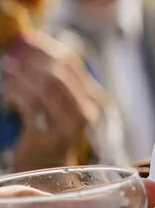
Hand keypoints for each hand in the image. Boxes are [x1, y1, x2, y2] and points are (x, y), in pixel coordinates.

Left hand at [3, 31, 103, 170]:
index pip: (71, 63)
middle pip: (59, 74)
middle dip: (33, 59)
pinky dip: (17, 91)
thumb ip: (53, 79)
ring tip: (7, 66)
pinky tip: (7, 84)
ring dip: (23, 74)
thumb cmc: (50, 131)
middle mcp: (86, 110)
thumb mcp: (60, 103)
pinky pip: (32, 106)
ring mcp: (68, 126)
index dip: (47, 47)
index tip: (26, 38)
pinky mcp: (48, 138)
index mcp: (92, 97)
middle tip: (12, 51)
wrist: (49, 169)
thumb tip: (29, 44)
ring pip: (46, 88)